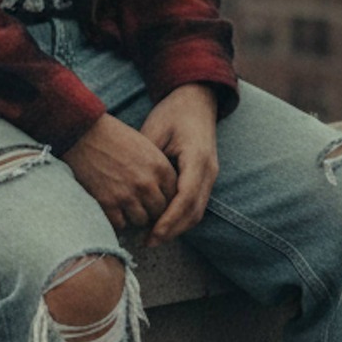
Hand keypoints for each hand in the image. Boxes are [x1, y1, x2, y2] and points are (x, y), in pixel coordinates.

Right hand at [65, 113, 177, 232]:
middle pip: (159, 212)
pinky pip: (120, 224)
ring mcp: (127, 195)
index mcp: (160, 167)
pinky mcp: (108, 203)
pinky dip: (118, 219)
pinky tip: (113, 208)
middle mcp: (147, 184)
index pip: (174, 197)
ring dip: (134, 216)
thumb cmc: (114, 137)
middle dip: (152, 211)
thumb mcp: (145, 147)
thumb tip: (164, 194)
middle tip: (141, 207)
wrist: (83, 133)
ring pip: (141, 221)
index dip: (166, 200)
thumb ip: (158, 171)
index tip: (157, 200)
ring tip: (126, 207)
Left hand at [137, 84, 217, 245]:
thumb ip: (146, 160)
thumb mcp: (154, 131)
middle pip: (194, 212)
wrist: (196, 99)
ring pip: (198, 212)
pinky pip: (197, 204)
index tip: (150, 234)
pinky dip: (181, 218)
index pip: (185, 198)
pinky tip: (162, 223)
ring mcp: (211, 174)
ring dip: (177, 228)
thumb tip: (130, 189)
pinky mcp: (207, 177)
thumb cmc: (173, 112)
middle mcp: (209, 170)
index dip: (168, 220)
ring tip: (152, 237)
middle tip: (148, 242)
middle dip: (172, 230)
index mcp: (197, 157)